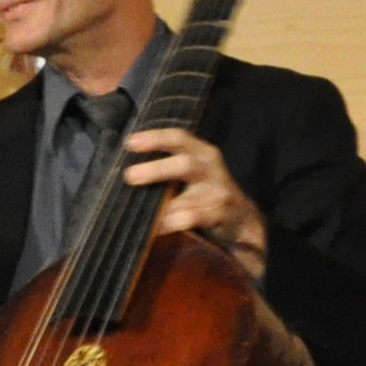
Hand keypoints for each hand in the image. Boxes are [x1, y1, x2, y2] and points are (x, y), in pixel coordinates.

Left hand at [121, 126, 266, 275]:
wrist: (242, 219)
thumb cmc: (205, 192)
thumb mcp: (191, 173)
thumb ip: (166, 169)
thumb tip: (124, 174)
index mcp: (201, 152)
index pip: (178, 137)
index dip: (155, 138)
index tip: (130, 143)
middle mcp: (211, 168)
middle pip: (185, 164)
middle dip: (156, 169)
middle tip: (129, 176)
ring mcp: (219, 192)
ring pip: (188, 198)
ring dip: (162, 206)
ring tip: (139, 213)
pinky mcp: (222, 214)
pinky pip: (195, 218)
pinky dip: (174, 223)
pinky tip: (157, 228)